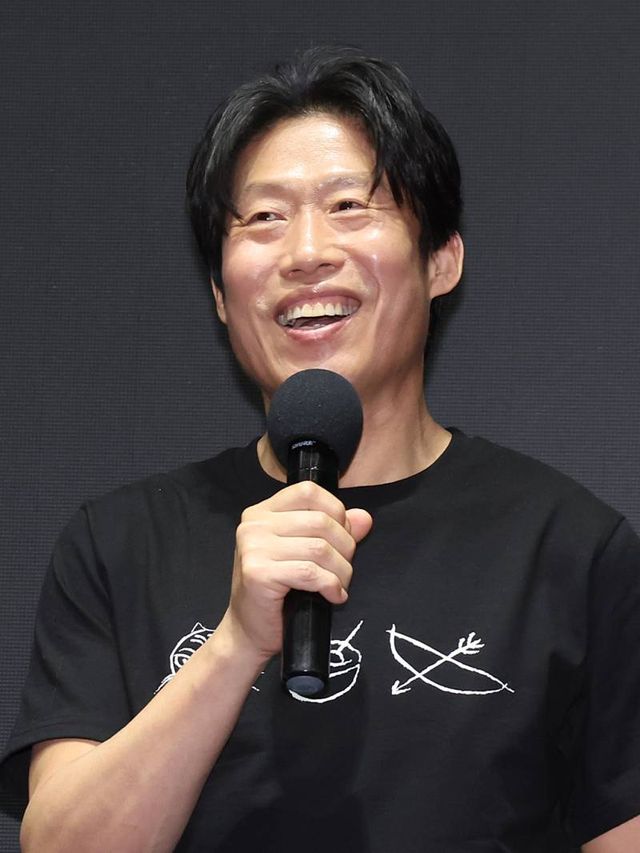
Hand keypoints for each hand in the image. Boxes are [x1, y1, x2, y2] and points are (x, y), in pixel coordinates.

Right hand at [219, 481, 372, 660]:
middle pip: (320, 521)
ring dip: (341, 571)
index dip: (336, 511)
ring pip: (319, 548)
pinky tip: (333, 596)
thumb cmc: (278, 592)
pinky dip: (331, 585)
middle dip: (345, 547)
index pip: (308, 492)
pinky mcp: (258, 573)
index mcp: (262, 512)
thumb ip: (334, 530)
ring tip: (339, 585)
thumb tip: (364, 518)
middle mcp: (253, 525)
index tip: (342, 537)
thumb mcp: (305, 553)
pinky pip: (310, 573)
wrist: (248, 631)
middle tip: (343, 570)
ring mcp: (252, 548)